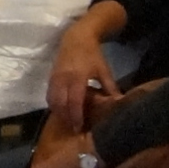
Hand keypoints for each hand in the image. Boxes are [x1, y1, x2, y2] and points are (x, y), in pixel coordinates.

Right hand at [48, 14, 119, 131]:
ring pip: (52, 101)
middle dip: (66, 118)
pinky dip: (54, 105)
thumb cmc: (92, 54)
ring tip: (67, 122)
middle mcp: (63, 79)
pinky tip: (61, 111)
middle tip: (73, 129)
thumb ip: (109, 86)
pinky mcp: (50, 78)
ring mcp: (54, 78)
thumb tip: (119, 102)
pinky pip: (49, 95)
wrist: (76, 38)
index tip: (79, 127)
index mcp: (77, 77)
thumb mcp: (103, 69)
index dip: (76, 116)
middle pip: (60, 104)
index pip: (74, 101)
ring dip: (58, 113)